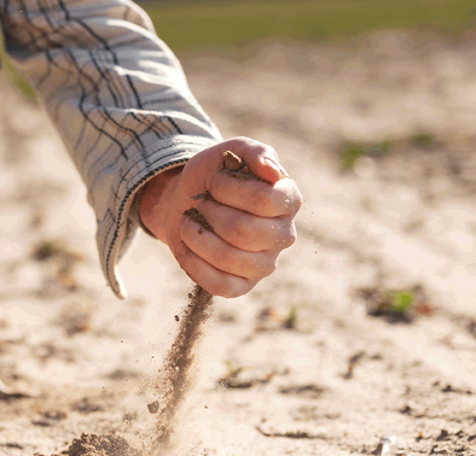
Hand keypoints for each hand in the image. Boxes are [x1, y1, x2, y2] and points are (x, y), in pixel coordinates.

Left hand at [138, 137, 301, 297]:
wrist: (187, 201)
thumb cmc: (214, 175)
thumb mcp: (232, 151)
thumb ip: (256, 153)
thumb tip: (272, 171)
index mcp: (289, 200)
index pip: (262, 200)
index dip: (227, 188)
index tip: (213, 180)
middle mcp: (284, 235)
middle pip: (242, 231)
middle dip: (209, 213)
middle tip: (201, 203)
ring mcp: (265, 264)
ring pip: (228, 258)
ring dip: (196, 236)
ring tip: (188, 222)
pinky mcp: (243, 285)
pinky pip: (220, 285)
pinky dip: (194, 264)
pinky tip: (186, 247)